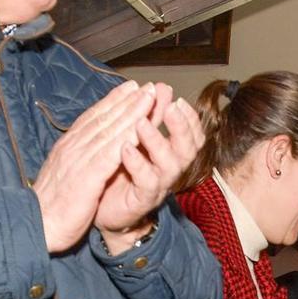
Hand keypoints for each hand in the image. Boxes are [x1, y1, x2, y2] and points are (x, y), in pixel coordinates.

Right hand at [33, 83, 152, 252]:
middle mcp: (73, 147)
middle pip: (104, 118)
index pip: (93, 118)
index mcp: (68, 146)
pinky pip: (109, 154)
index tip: (131, 89)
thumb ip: (74, 158)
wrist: (35, 223)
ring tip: (150, 98)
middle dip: (127, 100)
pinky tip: (140, 127)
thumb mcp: (62, 174)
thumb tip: (82, 147)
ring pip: (109, 130)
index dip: (113, 101)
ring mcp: (79, 160)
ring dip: (131, 112)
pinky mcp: (86, 177)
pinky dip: (125, 138)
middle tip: (148, 86)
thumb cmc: (49, 204)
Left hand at [94, 84, 205, 250]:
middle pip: (189, 149)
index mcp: (170, 154)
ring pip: (170, 165)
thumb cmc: (121, 173)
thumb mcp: (137, 139)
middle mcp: (169, 170)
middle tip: (170, 107)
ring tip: (141, 123)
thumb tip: (161, 87)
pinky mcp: (142, 200)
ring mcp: (157, 186)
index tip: (179, 100)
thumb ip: (151, 116)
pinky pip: (147, 182)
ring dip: (157, 141)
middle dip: (182, 127)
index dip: (190, 119)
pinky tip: (125, 148)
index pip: (193, 136)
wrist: (104, 211)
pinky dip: (137, 163)